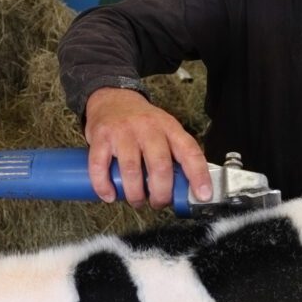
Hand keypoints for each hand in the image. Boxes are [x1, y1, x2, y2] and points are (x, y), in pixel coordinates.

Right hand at [84, 87, 211, 209]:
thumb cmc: (142, 123)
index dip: (198, 175)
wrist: (112, 99)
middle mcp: (148, 128)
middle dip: (161, 193)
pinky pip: (100, 167)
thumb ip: (175, 156)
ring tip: (137, 201)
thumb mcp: (165, 131)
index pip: (189, 152)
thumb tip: (187, 190)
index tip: (202, 196)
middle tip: (158, 203)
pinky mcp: (101, 137)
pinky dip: (104, 186)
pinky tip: (109, 195)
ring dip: (135, 194)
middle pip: (160, 165)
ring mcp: (123, 132)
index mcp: (169, 128)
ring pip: (131, 170)